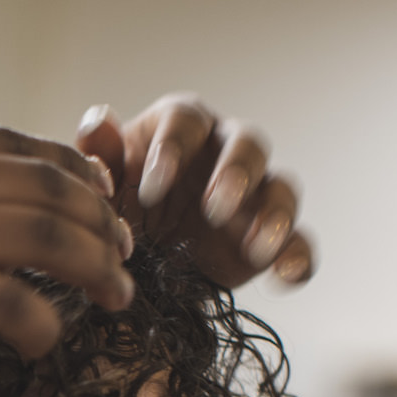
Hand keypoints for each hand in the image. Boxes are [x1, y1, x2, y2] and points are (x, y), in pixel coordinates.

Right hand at [0, 108, 134, 367]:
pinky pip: (8, 304)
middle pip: (47, 188)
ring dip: (93, 270)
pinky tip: (49, 340)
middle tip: (125, 257)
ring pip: (44, 241)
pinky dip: (43, 322)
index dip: (73, 175)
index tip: (97, 203)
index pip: (17, 144)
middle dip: (101, 223)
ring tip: (116, 297)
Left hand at [76, 94, 313, 289]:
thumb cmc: (119, 206)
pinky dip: (297, 257)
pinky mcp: (270, 238)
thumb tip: (98, 122)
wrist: (139, 260)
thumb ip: (100, 155)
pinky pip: (298, 242)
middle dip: (236, 174)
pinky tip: (286, 276)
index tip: (151, 191)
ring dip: (275, 215)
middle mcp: (225, 152)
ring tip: (258, 248)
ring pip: (282, 188)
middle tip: (214, 210)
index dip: (172, 149)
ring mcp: (254, 194)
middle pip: (248, 143)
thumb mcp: (102, 186)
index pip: (186, 120)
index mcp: (181, 128)